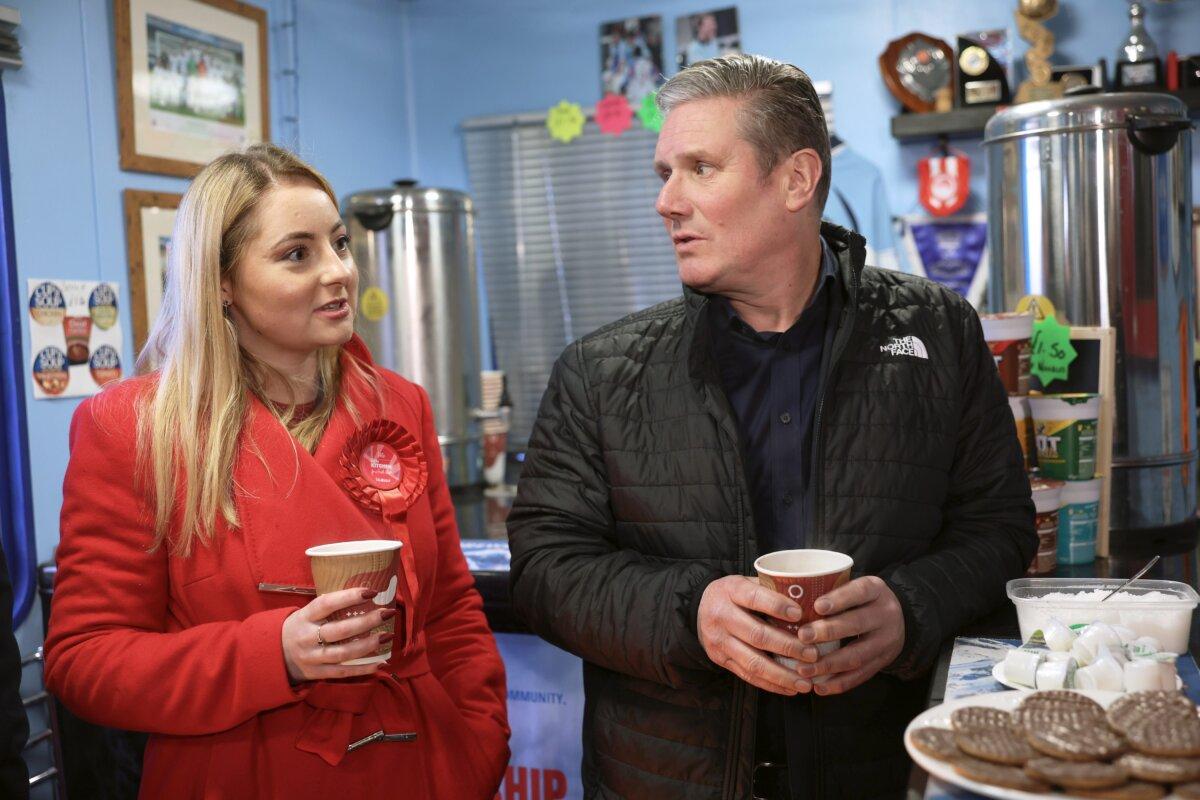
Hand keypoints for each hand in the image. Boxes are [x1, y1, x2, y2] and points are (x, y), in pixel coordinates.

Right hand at [281, 587, 395, 683]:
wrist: (274, 655)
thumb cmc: (300, 627)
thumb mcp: (307, 613)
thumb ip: (329, 607)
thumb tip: (365, 594)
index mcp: (304, 617)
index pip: (326, 604)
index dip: (349, 597)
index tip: (371, 591)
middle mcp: (307, 637)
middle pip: (339, 630)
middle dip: (366, 622)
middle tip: (387, 613)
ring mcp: (311, 657)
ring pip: (343, 653)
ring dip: (368, 645)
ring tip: (388, 636)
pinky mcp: (317, 673)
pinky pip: (343, 672)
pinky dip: (363, 669)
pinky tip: (380, 663)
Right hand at [697, 575, 808, 694]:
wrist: (699, 609)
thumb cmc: (734, 594)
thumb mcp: (747, 582)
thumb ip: (771, 590)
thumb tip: (809, 602)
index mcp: (730, 591)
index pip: (754, 598)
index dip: (777, 606)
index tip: (800, 614)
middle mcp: (721, 616)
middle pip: (757, 635)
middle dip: (788, 647)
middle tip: (812, 654)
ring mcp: (719, 641)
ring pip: (753, 662)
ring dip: (782, 675)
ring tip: (806, 682)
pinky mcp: (720, 660)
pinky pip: (747, 675)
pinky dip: (771, 684)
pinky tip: (790, 688)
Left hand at [792, 576, 904, 695]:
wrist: (900, 618)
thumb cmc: (862, 599)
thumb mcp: (855, 587)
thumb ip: (832, 591)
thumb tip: (791, 600)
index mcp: (876, 590)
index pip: (860, 592)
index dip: (839, 599)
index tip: (817, 606)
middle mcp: (885, 615)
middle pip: (857, 624)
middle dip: (828, 632)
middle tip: (802, 637)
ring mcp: (886, 641)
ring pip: (857, 655)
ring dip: (828, 664)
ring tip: (804, 669)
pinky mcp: (883, 662)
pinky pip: (861, 675)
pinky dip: (839, 683)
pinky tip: (820, 686)